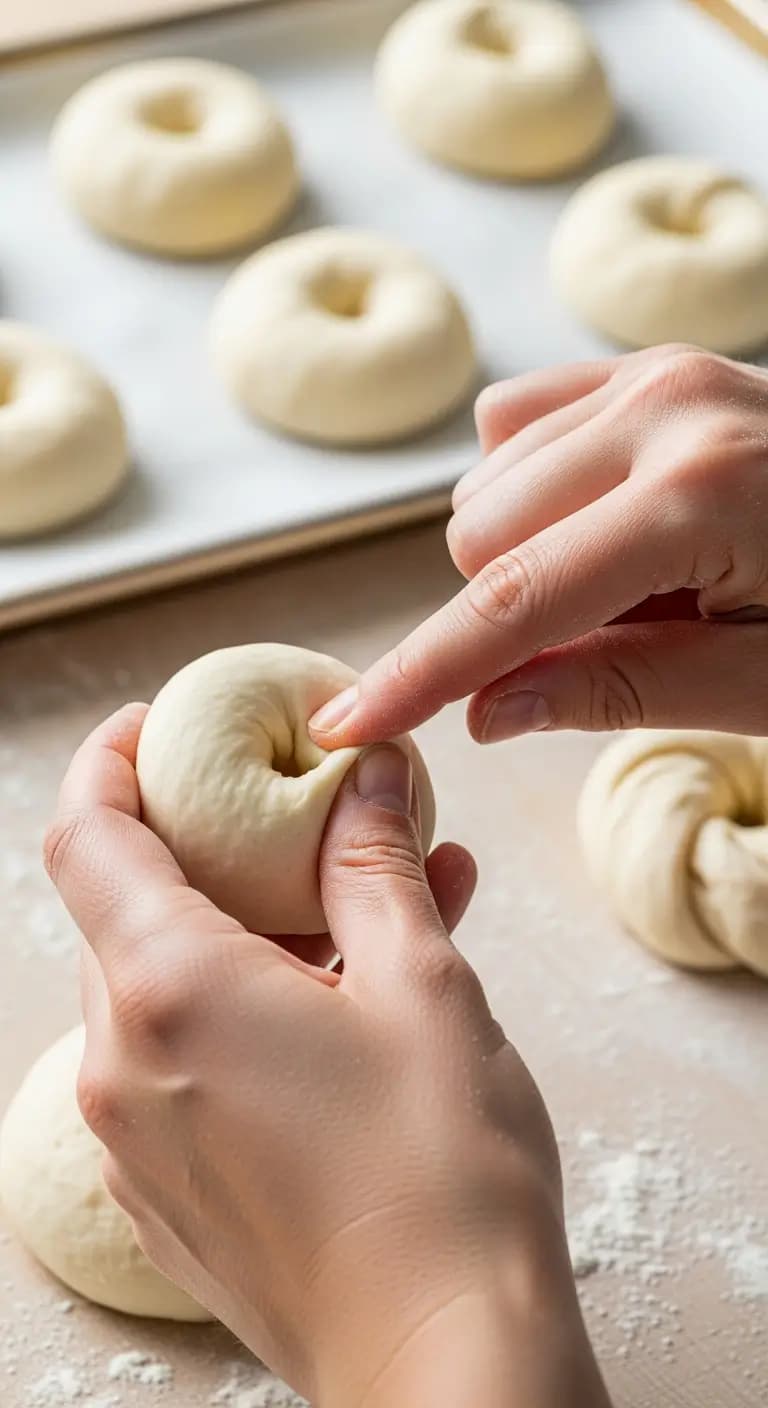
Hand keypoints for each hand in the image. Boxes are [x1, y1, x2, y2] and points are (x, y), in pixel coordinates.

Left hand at [45, 706, 608, 1407]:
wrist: (448, 1363)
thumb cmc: (440, 1173)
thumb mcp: (422, 984)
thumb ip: (376, 867)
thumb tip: (369, 779)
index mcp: (168, 991)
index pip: (85, 838)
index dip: (107, 765)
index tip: (152, 728)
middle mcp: (125, 1066)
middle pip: (123, 913)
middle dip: (202, 853)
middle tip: (289, 823)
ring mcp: (137, 1142)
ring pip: (160, 993)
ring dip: (241, 938)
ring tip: (364, 916)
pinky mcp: (169, 1197)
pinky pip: (179, 1069)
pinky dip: (238, 1016)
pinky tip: (341, 1010)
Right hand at [308, 345, 767, 747]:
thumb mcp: (763, 687)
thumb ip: (617, 690)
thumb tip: (484, 710)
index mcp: (700, 497)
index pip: (516, 603)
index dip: (423, 675)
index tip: (350, 724)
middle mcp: (664, 409)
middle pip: (478, 534)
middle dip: (513, 611)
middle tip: (616, 640)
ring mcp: (656, 370)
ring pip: (487, 482)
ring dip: (530, 553)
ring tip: (640, 581)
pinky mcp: (650, 361)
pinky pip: (517, 424)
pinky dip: (534, 491)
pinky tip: (608, 522)